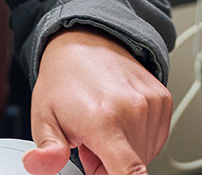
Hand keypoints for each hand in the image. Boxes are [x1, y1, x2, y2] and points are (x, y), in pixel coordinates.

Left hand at [21, 27, 171, 174]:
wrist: (86, 40)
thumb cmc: (64, 79)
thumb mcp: (44, 117)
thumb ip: (47, 150)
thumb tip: (38, 164)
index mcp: (103, 120)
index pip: (130, 172)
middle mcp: (133, 110)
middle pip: (132, 168)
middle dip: (109, 167)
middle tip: (90, 145)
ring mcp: (152, 104)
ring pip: (144, 155)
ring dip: (124, 152)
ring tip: (104, 128)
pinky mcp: (163, 100)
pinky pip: (155, 139)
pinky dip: (138, 139)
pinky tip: (120, 121)